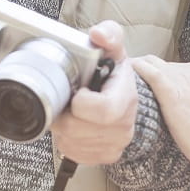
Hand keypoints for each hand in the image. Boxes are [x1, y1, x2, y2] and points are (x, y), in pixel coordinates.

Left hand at [50, 21, 137, 164]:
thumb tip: (98, 33)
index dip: (81, 103)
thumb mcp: (114, 49)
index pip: (103, 111)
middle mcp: (124, 127)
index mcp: (126, 99)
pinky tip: (74, 126)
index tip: (77, 93)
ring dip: (63, 129)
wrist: (125, 99)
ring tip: (69, 113)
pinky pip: (74, 154)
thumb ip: (109, 34)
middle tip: (64, 102)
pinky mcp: (105, 157)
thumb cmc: (114, 74)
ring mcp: (115, 145)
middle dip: (63, 116)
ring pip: (72, 144)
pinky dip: (67, 141)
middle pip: (79, 130)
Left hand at [131, 55, 189, 172]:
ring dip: (134, 71)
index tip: (138, 81)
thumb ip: (189, 95)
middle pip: (156, 62)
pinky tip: (123, 76)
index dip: (151, 72)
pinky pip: (147, 71)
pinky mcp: (171, 90)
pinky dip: (134, 70)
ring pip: (149, 64)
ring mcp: (181, 78)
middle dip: (140, 69)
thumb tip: (172, 100)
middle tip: (122, 81)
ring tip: (119, 82)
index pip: (167, 66)